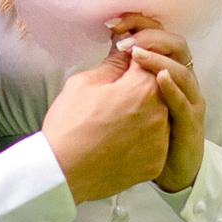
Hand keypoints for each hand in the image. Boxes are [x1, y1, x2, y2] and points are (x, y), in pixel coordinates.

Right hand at [42, 47, 169, 203]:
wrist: (62, 171)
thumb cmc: (69, 125)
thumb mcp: (84, 83)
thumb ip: (113, 64)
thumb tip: (125, 50)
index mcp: (143, 87)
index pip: (148, 62)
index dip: (133, 61)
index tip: (120, 67)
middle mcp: (159, 112)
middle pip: (157, 90)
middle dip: (140, 89)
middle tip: (115, 98)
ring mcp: (159, 140)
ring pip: (159, 117)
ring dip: (144, 115)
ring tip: (116, 122)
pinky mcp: (156, 162)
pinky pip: (155, 144)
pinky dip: (142, 141)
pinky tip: (121, 142)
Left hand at [112, 16, 204, 193]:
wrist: (168, 170)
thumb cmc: (145, 131)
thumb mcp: (128, 94)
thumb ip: (124, 69)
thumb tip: (112, 42)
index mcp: (166, 68)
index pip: (159, 34)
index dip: (139, 24)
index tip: (113, 25)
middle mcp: (182, 80)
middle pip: (176, 44)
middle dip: (151, 37)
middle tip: (124, 42)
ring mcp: (189, 99)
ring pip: (182, 69)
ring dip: (159, 59)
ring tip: (136, 54)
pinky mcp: (191, 122)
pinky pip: (184, 101)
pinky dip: (172, 87)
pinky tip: (158, 78)